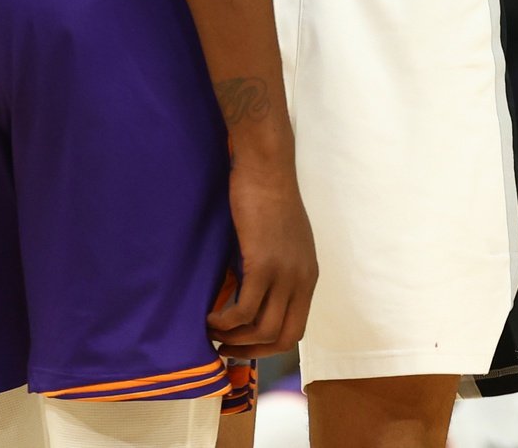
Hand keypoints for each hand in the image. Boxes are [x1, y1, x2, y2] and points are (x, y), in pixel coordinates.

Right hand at [207, 153, 318, 358]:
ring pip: (262, 329)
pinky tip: (209, 316)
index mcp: (308, 276)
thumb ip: (275, 269)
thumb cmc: (267, 196)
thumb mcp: (281, 241)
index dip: (268, 346)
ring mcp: (284, 273)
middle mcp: (301, 279)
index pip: (295, 329)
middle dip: (252, 350)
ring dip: (234, 338)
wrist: (266, 167)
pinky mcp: (262, 264)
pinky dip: (224, 321)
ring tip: (212, 331)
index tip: (243, 344)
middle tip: (225, 347)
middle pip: (284, 337)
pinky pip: (244, 309)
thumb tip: (251, 294)